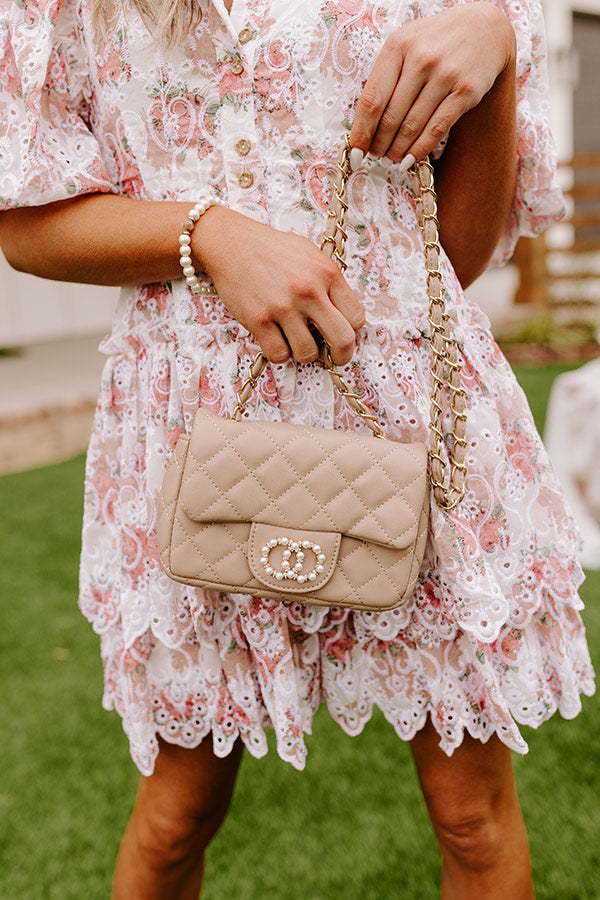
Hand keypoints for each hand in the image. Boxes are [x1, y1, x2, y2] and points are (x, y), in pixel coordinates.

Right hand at [193, 207, 364, 364]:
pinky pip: (279, 355)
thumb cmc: (273, 250)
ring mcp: (283, 307)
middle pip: (342, 340)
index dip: (352, 331)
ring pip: (308, 353)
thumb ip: (330, 283)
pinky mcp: (258, 320)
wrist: (232, 243)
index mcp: (327, 273)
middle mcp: (308, 291)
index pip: (356, 317)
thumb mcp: (312, 255)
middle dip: (342, 355)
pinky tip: (276, 339)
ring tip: (296, 340)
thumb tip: (344, 315)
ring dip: (305, 353)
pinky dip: (280, 353)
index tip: (344, 334)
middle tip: (335, 357)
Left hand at [349, 2, 515, 167]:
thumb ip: (386, 77)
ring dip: (398, 150)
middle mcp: (421, 59)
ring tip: (392, 159)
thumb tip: (365, 124)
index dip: (361, 132)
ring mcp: (445, 75)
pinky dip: (420, 149)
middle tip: (377, 155)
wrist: (486, 28)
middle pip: (390, 117)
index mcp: (398, 47)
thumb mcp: (406, 46)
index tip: (356, 152)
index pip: (371, 100)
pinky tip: (410, 159)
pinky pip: (437, 129)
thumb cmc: (436, 42)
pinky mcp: (465, 91)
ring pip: (412, 127)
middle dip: (379, 144)